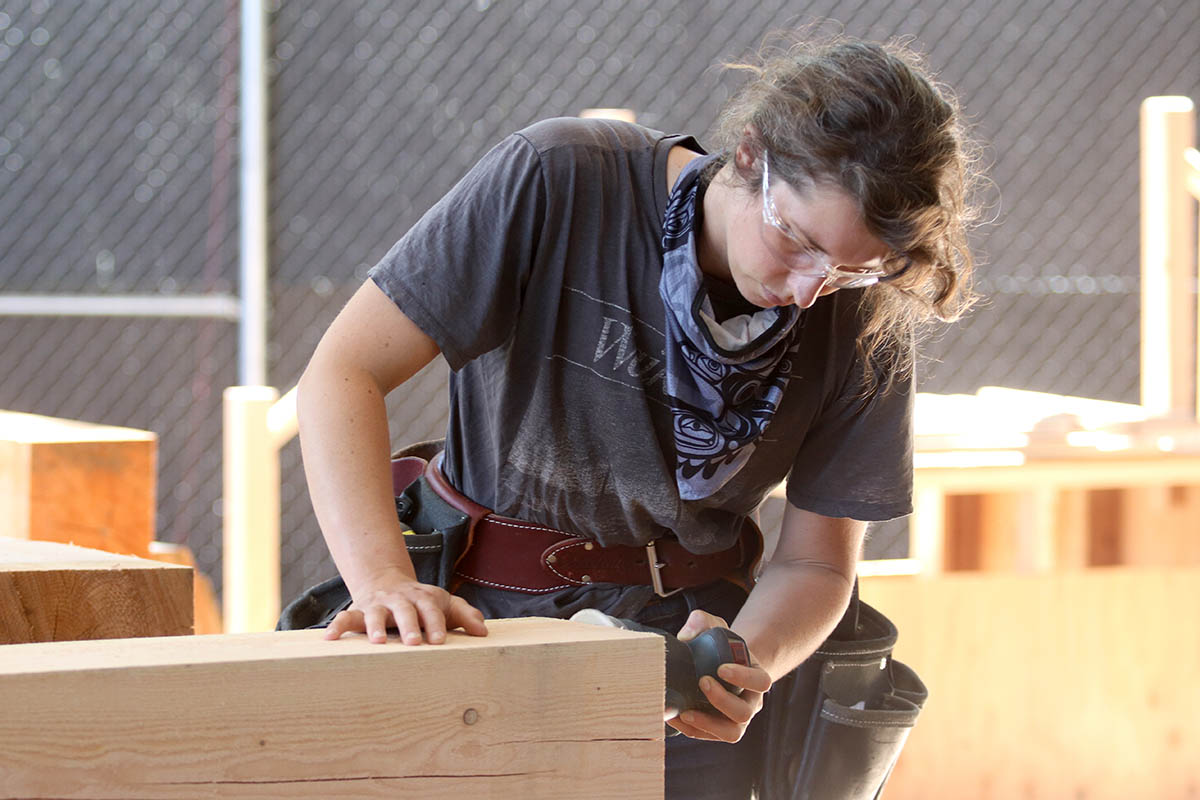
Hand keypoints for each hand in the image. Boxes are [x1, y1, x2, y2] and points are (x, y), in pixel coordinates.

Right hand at [324, 580, 487, 644]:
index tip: (439, 641)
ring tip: (376, 641)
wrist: (386, 581)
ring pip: (375, 613)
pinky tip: (329, 639)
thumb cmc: (420, 601)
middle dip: (410, 625)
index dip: (436, 624)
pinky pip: (345, 618)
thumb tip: (483, 632)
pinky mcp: (358, 611)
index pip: (432, 610)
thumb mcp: (444, 603)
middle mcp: (400, 601)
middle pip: (406, 610)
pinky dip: (337, 627)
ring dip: (375, 626)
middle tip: (414, 642)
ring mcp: (378, 606)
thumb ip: (464, 614)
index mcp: (423, 599)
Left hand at [667, 609, 771, 742]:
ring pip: (731, 733)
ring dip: (709, 724)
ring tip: (686, 712)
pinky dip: (691, 730)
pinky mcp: (717, 729)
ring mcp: (736, 719)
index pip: (761, 681)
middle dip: (722, 700)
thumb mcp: (712, 627)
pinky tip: (675, 716)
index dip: (744, 677)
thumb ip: (701, 622)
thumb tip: (686, 636)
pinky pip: (707, 736)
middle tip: (701, 682)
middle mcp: (751, 702)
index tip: (721, 668)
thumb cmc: (716, 646)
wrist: (713, 665)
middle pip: (744, 712)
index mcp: (756, 677)